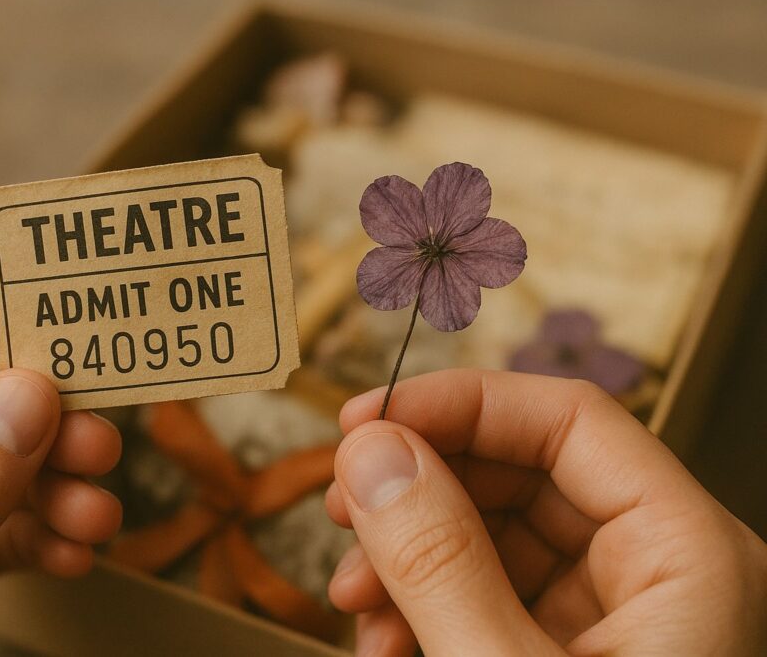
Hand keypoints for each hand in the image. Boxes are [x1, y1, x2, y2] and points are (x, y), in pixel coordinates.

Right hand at [326, 370, 766, 654]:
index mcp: (689, 559)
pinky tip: (383, 639)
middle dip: (418, 490)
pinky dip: (424, 606)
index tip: (365, 420)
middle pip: (523, 473)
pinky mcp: (568, 656)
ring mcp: (613, 621)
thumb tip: (374, 451)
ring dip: (407, 557)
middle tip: (345, 507)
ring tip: (354, 600)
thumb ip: (442, 563)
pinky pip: (488, 597)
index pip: (572, 419)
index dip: (459, 403)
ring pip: (493, 538)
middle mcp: (658, 576)